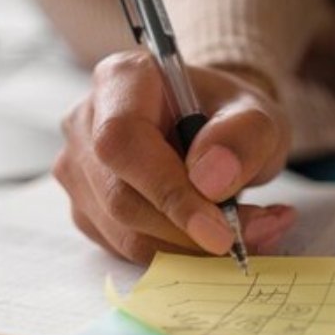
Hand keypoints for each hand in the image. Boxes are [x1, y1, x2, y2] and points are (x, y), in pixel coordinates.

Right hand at [53, 50, 295, 263]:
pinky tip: (212, 234)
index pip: (122, 140)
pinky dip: (175, 254)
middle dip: (187, 229)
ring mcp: (77, 168)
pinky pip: (124, 248)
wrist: (211, 129)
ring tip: (247, 231)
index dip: (166, 191)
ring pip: (122, 231)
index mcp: (120, 80)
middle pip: (120, 196)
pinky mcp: (84, 208)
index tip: (219, 230)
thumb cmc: (228, 117)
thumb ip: (243, 138)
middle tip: (253, 232)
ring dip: (188, 247)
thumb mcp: (257, 115)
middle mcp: (85, 121)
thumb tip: (210, 182)